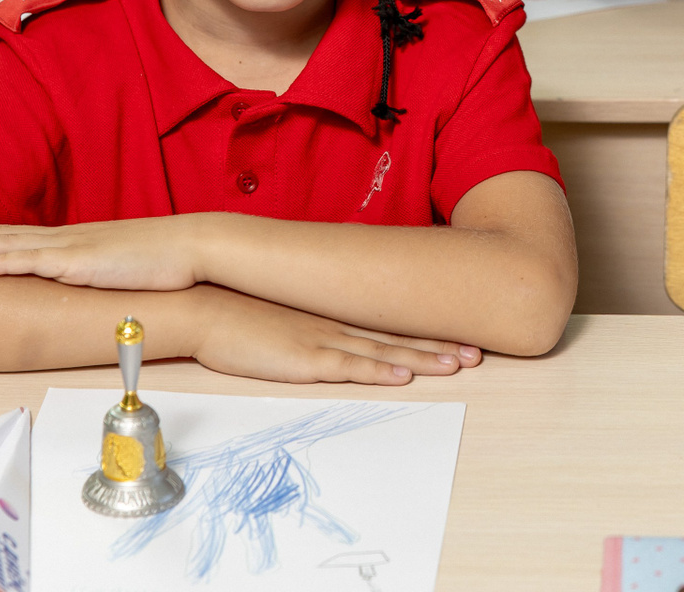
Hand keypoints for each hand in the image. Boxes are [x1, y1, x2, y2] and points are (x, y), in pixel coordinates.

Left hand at [0, 216, 201, 290]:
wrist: (192, 247)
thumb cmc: (161, 260)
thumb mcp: (117, 266)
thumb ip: (92, 272)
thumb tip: (73, 286)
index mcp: (72, 241)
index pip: (15, 236)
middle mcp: (65, 240)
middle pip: (1, 236)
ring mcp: (72, 249)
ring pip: (9, 246)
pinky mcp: (84, 264)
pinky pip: (37, 263)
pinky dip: (5, 262)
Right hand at [190, 286, 481, 384]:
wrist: (206, 309)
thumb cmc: (241, 313)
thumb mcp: (287, 316)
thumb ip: (313, 323)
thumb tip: (334, 332)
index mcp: (335, 316)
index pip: (391, 326)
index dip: (428, 333)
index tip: (460, 337)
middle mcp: (337, 325)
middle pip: (398, 338)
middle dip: (440, 347)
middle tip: (477, 354)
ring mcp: (323, 340)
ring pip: (383, 352)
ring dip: (423, 359)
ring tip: (458, 364)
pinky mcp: (305, 358)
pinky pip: (348, 366)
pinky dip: (378, 371)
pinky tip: (402, 374)